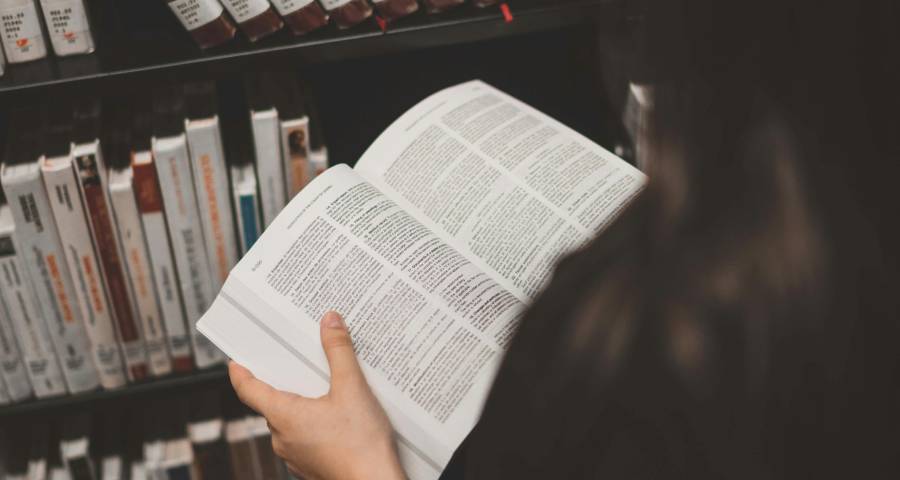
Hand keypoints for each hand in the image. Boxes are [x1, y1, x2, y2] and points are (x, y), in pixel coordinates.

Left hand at [229, 311, 404, 479]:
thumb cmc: (362, 444)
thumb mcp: (352, 388)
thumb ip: (339, 352)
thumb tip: (329, 322)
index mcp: (284, 416)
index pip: (249, 390)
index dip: (240, 373)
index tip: (235, 362)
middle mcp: (283, 437)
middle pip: (274, 402)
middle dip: (285, 382)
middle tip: (297, 362)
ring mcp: (295, 455)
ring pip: (291, 421)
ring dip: (303, 404)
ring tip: (327, 388)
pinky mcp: (311, 464)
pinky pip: (305, 436)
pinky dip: (315, 423)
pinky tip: (338, 416)